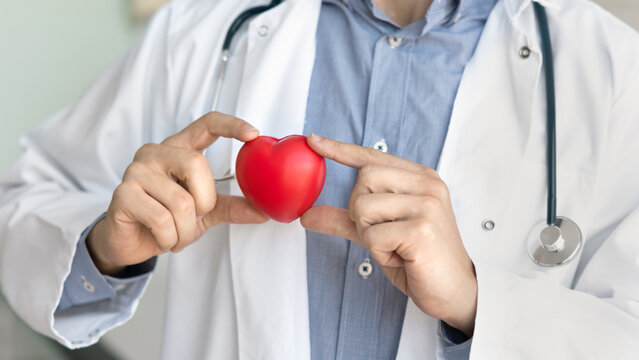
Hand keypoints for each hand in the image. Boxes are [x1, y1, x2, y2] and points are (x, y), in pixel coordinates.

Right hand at [87, 112, 267, 275]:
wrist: (130, 243)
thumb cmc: (167, 221)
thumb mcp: (205, 212)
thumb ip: (232, 207)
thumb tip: (264, 212)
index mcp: (179, 149)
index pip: (206, 123)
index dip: (231, 124)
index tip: (254, 134)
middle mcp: (155, 152)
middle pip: (197, 165)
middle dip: (204, 202)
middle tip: (196, 218)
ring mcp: (136, 170)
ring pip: (180, 200)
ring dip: (185, 229)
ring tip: (176, 235)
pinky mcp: (122, 193)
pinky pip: (161, 219)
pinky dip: (169, 238)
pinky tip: (162, 239)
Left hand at [301, 134, 477, 335]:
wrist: (454, 291)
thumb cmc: (420, 260)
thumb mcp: (378, 234)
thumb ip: (346, 220)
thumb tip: (307, 214)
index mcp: (420, 179)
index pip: (373, 157)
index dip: (341, 149)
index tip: (314, 140)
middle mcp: (427, 185)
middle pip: (363, 179)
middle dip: (359, 211)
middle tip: (381, 233)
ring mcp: (427, 206)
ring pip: (363, 207)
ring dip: (368, 235)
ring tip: (394, 247)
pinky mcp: (422, 230)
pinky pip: (373, 235)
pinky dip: (378, 252)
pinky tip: (401, 258)